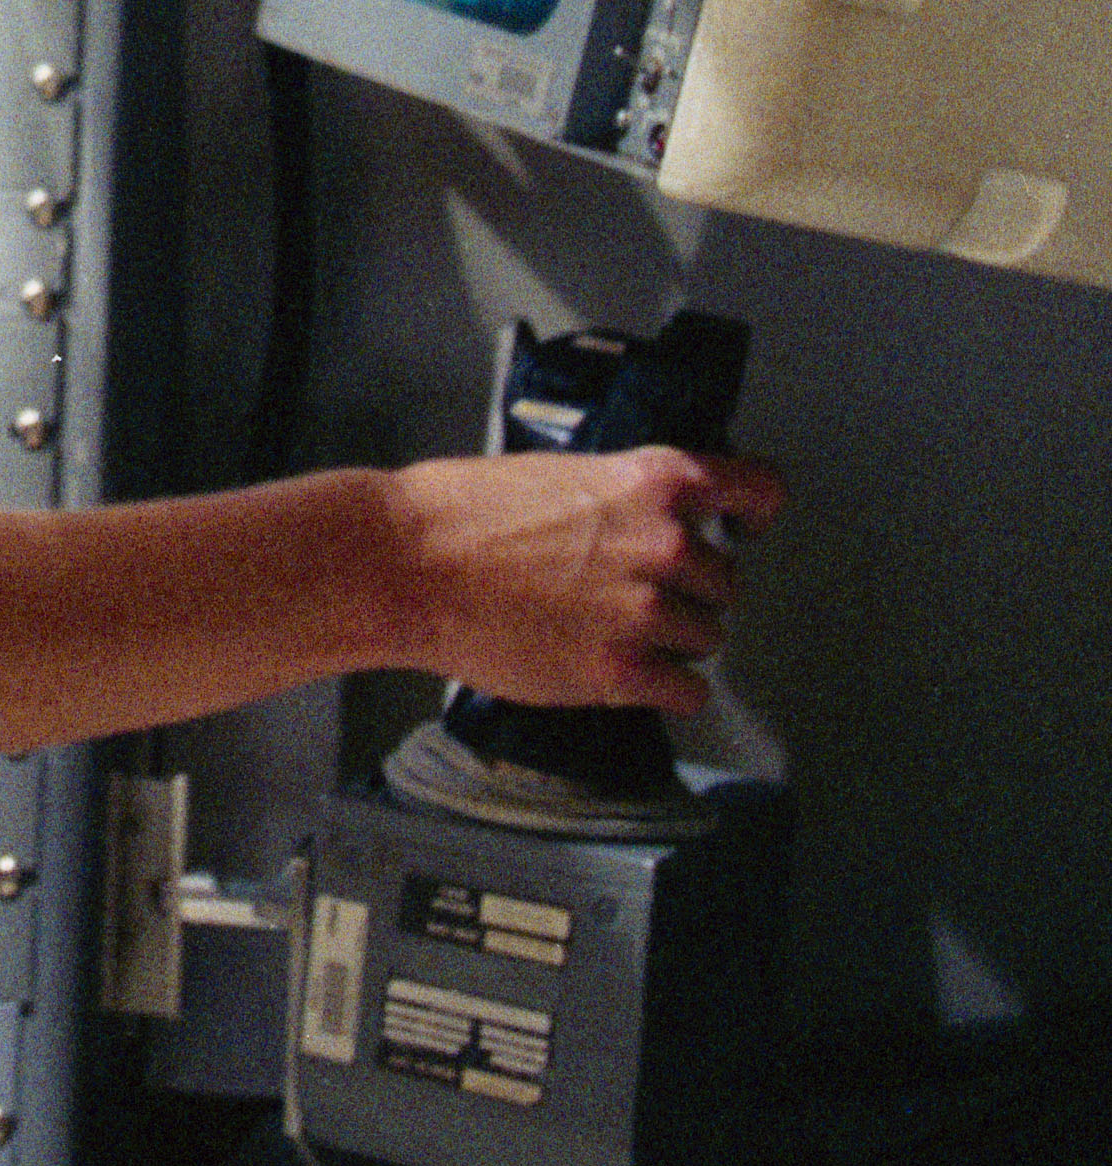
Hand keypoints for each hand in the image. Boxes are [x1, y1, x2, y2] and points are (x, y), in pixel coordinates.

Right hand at [383, 442, 775, 710]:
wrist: (409, 563)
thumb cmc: (462, 513)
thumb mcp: (562, 473)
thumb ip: (624, 498)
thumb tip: (650, 522)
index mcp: (654, 482)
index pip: (756, 491)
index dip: (755, 513)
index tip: (749, 527)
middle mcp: (666, 545)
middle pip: (724, 582)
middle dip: (686, 589)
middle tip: (631, 592)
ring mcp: (647, 613)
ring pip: (706, 638)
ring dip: (671, 640)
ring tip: (612, 630)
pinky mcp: (622, 672)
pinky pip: (687, 693)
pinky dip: (665, 689)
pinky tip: (629, 674)